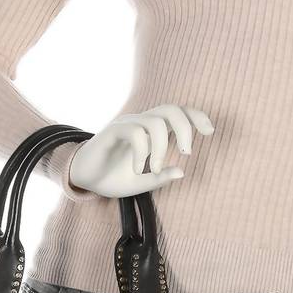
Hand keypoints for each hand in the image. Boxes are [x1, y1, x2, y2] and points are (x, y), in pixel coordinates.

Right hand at [68, 104, 213, 196]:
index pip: (178, 113)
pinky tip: (138, 169)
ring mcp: (127, 124)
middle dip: (186, 128)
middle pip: (171, 109)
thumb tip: (181, 172)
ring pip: (155, 121)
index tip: (210, 131)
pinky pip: (135, 133)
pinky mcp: (113, 130)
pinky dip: (142, 152)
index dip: (196, 116)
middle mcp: (141, 123)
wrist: (83, 179)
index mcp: (152, 132)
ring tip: (156, 168)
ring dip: (162, 147)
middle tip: (187, 153)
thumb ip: (160, 178)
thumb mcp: (142, 183)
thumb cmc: (112, 178)